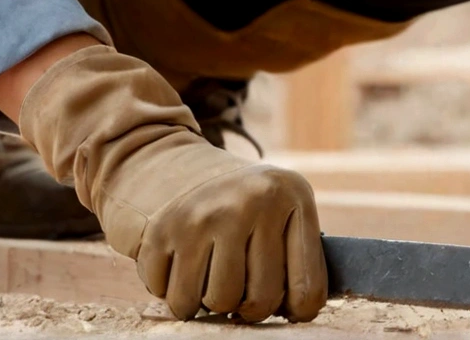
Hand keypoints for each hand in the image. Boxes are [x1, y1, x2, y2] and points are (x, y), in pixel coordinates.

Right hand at [19, 45, 325, 321]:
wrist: (165, 158)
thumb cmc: (233, 200)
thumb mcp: (277, 207)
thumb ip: (295, 255)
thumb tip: (298, 312)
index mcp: (290, 195)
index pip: (307, 289)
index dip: (294, 309)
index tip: (282, 303)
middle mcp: (249, 201)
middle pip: (258, 302)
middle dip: (246, 305)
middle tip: (236, 282)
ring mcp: (204, 215)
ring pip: (215, 304)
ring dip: (207, 300)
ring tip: (207, 271)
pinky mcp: (162, 230)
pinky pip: (171, 297)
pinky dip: (172, 289)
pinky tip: (178, 261)